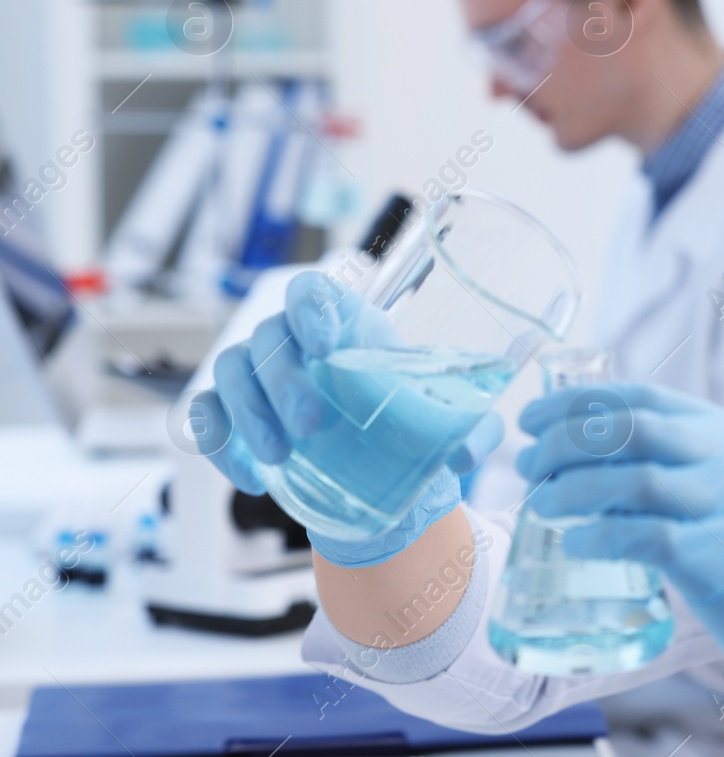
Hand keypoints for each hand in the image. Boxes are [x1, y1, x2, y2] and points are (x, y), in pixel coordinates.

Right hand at [190, 270, 504, 567]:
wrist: (378, 469)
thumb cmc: (409, 426)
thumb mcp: (448, 426)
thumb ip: (471, 431)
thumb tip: (468, 453)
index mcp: (346, 325)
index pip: (311, 290)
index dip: (310, 307)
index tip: (324, 345)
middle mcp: (296, 341)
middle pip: (269, 335)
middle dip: (284, 380)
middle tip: (312, 425)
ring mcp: (260, 375)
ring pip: (230, 368)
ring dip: (249, 412)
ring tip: (281, 457)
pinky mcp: (236, 415)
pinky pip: (206, 414)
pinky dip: (220, 444)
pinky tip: (252, 479)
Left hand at [517, 383, 723, 756]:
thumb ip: (691, 473)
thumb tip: (599, 466)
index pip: (647, 397)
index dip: (581, 402)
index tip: (536, 418)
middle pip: (632, 426)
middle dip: (565, 438)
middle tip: (527, 461)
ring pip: (632, 476)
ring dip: (571, 486)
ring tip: (538, 504)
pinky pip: (644, 535)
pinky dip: (597, 535)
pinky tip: (572, 543)